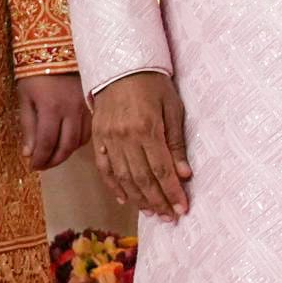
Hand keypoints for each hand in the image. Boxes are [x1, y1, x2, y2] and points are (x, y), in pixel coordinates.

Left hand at [17, 72, 88, 171]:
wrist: (57, 48)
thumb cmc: (35, 72)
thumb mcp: (25, 97)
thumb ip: (28, 126)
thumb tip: (29, 153)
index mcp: (51, 109)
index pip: (47, 144)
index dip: (40, 160)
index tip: (33, 166)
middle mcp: (71, 111)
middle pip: (66, 147)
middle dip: (53, 161)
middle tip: (43, 165)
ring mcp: (84, 108)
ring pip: (80, 141)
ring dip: (66, 152)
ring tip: (54, 154)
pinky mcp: (92, 104)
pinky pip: (89, 130)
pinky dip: (78, 140)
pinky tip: (68, 140)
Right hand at [91, 70, 191, 220]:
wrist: (120, 65)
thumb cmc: (153, 84)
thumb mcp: (173, 108)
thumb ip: (176, 143)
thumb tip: (183, 174)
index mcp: (147, 128)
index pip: (161, 169)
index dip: (172, 192)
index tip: (182, 209)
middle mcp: (125, 137)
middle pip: (142, 178)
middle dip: (158, 201)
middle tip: (170, 217)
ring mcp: (108, 139)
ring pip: (123, 178)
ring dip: (138, 199)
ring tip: (152, 212)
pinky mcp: (97, 138)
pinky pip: (105, 168)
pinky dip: (114, 187)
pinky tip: (125, 200)